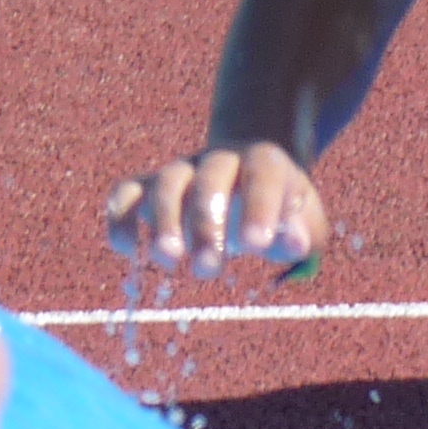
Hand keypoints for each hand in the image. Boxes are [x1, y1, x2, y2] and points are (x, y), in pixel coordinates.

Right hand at [104, 142, 326, 278]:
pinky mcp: (149, 186)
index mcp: (264, 161)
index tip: (257, 244)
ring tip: (170, 260)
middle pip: (209, 180)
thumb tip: (295, 244)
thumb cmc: (282, 208)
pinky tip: (130, 250)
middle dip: (207, 224)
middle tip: (209, 268)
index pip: (262, 176)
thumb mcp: (305, 220)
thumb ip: (305, 231)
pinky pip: (126, 193)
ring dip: (164, 223)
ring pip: (165, 184)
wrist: (251, 177)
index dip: (259, 207)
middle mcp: (219, 160)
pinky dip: (122, 218)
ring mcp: (182, 170)